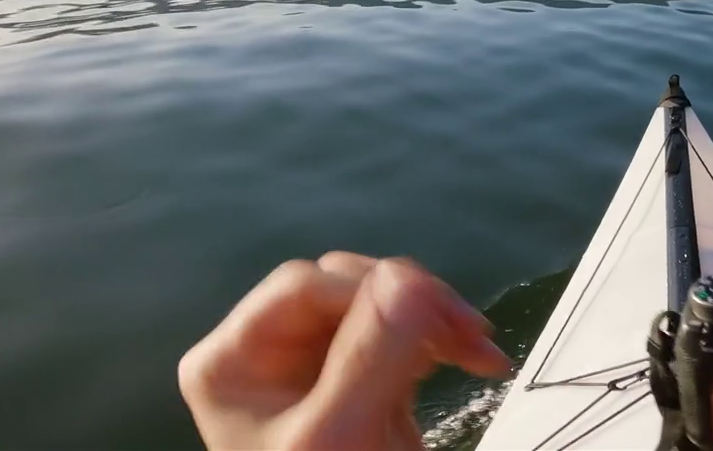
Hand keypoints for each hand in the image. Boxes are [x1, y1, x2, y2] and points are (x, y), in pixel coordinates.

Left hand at [178, 254, 511, 450]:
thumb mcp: (343, 435)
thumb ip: (369, 355)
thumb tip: (407, 276)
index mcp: (231, 360)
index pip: (303, 286)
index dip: (373, 289)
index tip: (445, 318)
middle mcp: (263, 353)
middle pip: (342, 290)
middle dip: (412, 307)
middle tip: (474, 335)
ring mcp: (309, 367)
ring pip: (376, 307)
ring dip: (433, 324)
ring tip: (481, 355)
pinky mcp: (352, 382)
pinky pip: (395, 337)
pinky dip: (436, 343)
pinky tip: (468, 361)